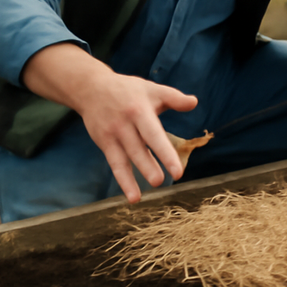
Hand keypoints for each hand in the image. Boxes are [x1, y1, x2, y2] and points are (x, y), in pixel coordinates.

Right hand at [78, 73, 198, 201]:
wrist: (91, 88)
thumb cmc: (129, 90)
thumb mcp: (152, 89)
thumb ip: (173, 98)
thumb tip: (194, 102)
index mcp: (140, 111)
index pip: (154, 134)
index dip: (165, 153)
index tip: (177, 171)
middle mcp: (124, 124)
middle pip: (137, 149)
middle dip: (148, 166)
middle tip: (161, 182)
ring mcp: (112, 135)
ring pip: (123, 159)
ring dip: (130, 179)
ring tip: (140, 197)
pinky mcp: (104, 143)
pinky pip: (114, 164)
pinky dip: (123, 180)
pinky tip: (132, 196)